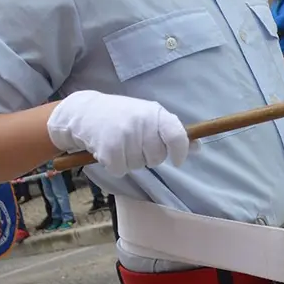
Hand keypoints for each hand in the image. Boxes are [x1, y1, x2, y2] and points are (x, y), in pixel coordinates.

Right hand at [47, 90, 194, 176]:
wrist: (84, 112)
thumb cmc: (122, 116)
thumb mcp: (148, 116)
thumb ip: (172, 132)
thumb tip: (199, 148)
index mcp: (154, 113)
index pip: (176, 135)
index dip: (180, 151)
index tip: (177, 160)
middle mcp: (142, 123)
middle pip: (157, 157)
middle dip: (147, 156)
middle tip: (134, 143)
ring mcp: (125, 136)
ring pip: (138, 166)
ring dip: (129, 160)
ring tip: (119, 143)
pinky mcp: (110, 149)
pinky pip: (120, 170)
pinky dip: (114, 166)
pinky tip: (108, 150)